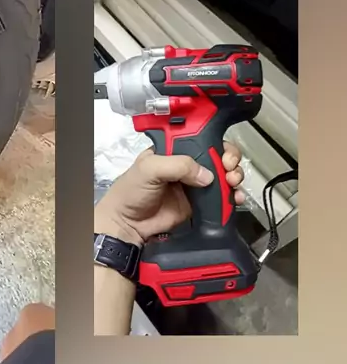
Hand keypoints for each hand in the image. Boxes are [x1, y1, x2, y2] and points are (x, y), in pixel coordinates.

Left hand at [95, 142, 245, 245]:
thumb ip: (177, 165)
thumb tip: (207, 175)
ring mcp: (194, 184)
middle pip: (217, 155)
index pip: (200, 139)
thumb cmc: (131, 192)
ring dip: (234, 177)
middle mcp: (185, 165)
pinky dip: (232, 196)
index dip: (215, 142)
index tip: (222, 151)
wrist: (128, 224)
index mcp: (172, 150)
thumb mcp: (150, 169)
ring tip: (233, 183)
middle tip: (229, 169)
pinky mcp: (199, 203)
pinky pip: (221, 197)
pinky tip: (235, 198)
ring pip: (223, 175)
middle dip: (229, 159)